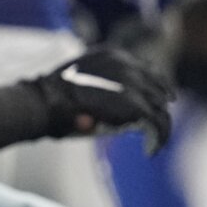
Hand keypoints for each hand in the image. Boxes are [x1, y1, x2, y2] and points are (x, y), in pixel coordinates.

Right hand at [30, 48, 175, 150]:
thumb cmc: (53, 96)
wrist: (46, 101)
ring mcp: (133, 83)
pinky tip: (151, 150)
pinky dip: (159, 136)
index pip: (147, 70)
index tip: (160, 101)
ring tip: (156, 141)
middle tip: (160, 125)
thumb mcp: (80, 79)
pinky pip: (158, 122)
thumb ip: (99, 84)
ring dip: (161, 125)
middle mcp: (127, 65)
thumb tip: (107, 106)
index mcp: (114, 56)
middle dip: (160, 106)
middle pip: (159, 87)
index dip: (156, 87)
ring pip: (161, 106)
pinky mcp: (135, 104)